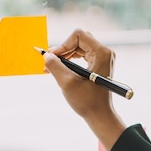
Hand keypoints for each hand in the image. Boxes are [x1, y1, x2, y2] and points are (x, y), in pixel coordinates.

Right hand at [44, 29, 126, 150]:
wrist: (100, 115)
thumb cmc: (87, 102)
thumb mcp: (67, 83)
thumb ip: (55, 66)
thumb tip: (46, 55)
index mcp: (101, 53)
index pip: (78, 35)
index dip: (63, 44)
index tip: (52, 57)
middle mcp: (105, 52)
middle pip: (79, 40)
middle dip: (63, 50)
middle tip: (50, 62)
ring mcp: (103, 58)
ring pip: (79, 47)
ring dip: (65, 55)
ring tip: (52, 67)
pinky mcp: (100, 64)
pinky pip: (82, 55)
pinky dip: (71, 60)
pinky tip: (61, 69)